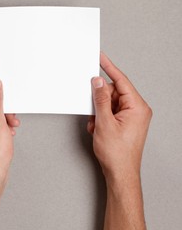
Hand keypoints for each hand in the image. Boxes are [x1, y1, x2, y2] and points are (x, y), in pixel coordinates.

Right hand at [87, 53, 151, 180]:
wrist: (120, 172)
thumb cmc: (117, 153)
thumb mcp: (104, 123)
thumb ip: (100, 100)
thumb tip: (97, 82)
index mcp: (137, 107)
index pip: (121, 81)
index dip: (109, 67)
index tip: (100, 57)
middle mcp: (136, 110)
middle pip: (112, 92)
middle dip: (99, 101)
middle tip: (92, 111)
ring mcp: (131, 116)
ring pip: (108, 103)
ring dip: (98, 112)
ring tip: (96, 126)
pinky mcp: (124, 122)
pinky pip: (109, 112)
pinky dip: (100, 118)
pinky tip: (98, 129)